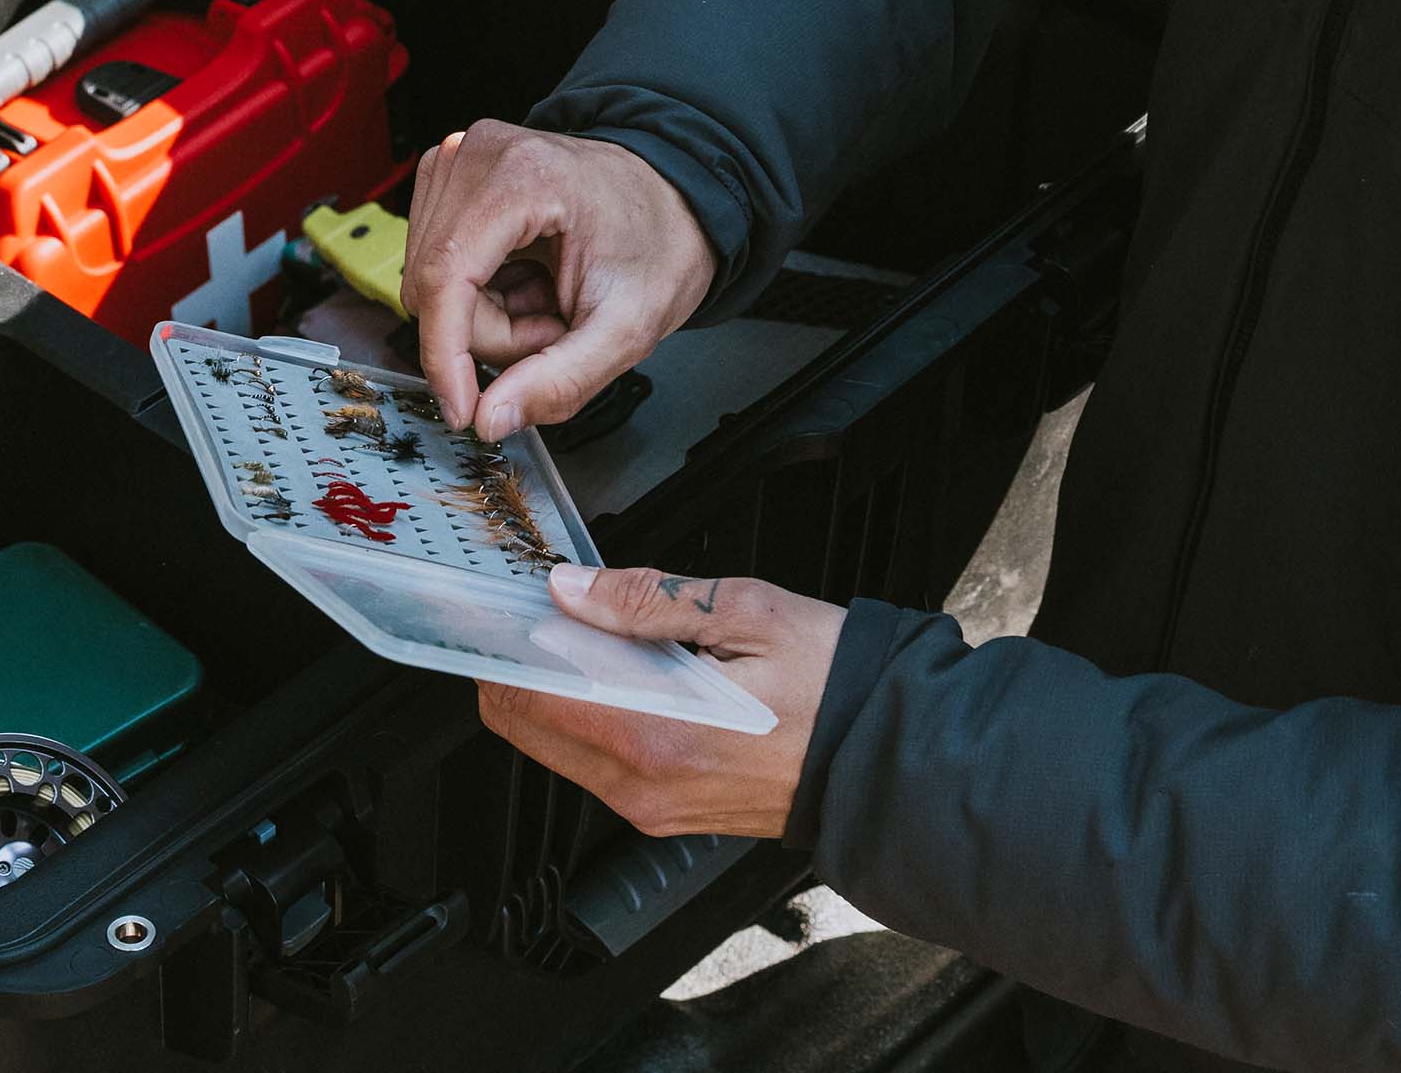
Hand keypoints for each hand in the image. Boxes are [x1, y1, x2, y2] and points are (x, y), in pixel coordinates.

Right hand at [400, 122, 716, 438]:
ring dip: (486, 317)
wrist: (669, 197)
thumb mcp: (628, 326)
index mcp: (521, 175)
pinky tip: (527, 283)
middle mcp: (474, 156)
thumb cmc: (657, 240)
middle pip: (434, 285)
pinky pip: (435, 265)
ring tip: (547, 300)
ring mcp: (457, 162)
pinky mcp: (450, 180)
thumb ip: (561, 381)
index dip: (444, 354)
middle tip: (555, 328)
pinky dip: (479, 295)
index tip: (460, 410)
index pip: (444, 275)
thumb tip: (490, 418)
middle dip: (491, 334)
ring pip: (428, 282)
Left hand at [479, 566, 845, 840]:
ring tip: (588, 635)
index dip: (503, 643)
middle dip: (519, 665)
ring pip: (556, 747)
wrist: (897, 761)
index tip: (503, 604)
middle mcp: (644, 786)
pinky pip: (597, 764)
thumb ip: (644, 598)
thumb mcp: (744, 611)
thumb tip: (569, 588)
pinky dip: (588, 716)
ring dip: (553, 690)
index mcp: (655, 736)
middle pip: (525, 726)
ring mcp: (654, 808)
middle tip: (542, 611)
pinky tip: (620, 675)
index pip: (526, 696)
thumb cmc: (837, 686)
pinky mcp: (670, 812)